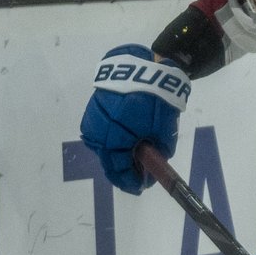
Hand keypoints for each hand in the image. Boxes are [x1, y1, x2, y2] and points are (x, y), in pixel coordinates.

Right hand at [80, 45, 189, 193]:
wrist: (143, 67)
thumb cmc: (156, 102)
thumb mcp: (163, 132)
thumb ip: (157, 154)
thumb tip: (151, 167)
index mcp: (113, 141)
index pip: (119, 171)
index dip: (131, 182)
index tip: (142, 186)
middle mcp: (98, 134)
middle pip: (109, 162)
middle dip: (124, 171)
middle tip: (140, 176)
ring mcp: (93, 121)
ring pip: (105, 148)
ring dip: (118, 155)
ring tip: (135, 158)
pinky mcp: (93, 110)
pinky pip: (102, 133)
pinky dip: (114, 140)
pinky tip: (126, 141)